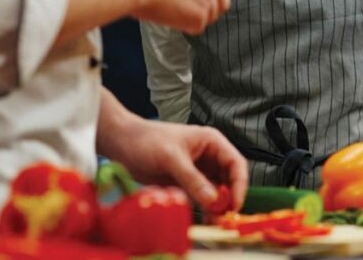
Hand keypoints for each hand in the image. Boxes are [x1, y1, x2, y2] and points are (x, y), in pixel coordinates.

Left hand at [110, 119, 247, 211]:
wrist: (122, 144)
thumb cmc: (146, 140)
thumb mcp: (171, 158)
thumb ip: (192, 179)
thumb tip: (214, 201)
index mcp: (211, 142)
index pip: (236, 164)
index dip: (239, 185)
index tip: (234, 204)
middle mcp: (209, 157)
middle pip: (229, 181)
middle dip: (229, 199)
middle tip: (223, 218)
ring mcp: (198, 171)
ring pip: (217, 192)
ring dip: (217, 207)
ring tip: (212, 221)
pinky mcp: (187, 184)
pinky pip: (202, 198)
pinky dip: (205, 209)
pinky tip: (202, 218)